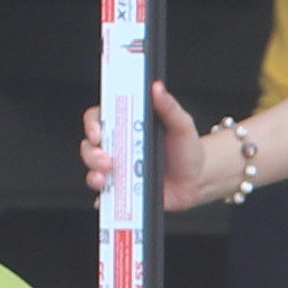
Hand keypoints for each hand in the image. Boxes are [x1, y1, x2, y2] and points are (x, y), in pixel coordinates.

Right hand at [82, 86, 240, 212]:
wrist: (197, 180)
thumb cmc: (187, 149)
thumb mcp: (181, 125)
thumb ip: (169, 107)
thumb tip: (157, 87)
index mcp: (127, 126)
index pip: (98, 118)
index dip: (92, 124)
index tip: (97, 132)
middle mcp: (119, 147)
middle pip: (90, 146)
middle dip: (91, 153)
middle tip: (107, 160)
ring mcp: (119, 170)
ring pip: (93, 170)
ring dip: (93, 175)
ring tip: (105, 179)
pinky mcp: (123, 191)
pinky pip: (105, 196)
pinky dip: (102, 199)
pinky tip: (105, 200)